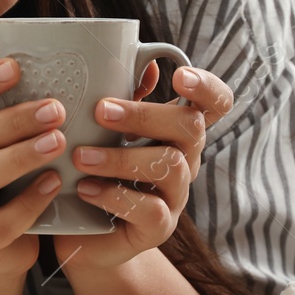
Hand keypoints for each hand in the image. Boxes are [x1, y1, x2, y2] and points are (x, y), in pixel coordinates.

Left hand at [54, 62, 234, 272]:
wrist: (79, 233)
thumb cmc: (90, 169)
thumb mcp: (101, 132)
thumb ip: (122, 97)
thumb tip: (147, 62)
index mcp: (175, 130)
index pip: (214, 104)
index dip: (207, 87)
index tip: (180, 75)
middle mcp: (185, 160)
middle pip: (190, 127)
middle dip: (144, 115)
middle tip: (100, 111)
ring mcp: (175, 195)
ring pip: (169, 167)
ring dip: (120, 158)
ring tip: (80, 156)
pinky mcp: (159, 228)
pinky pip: (150, 209)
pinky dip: (114, 196)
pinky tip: (85, 189)